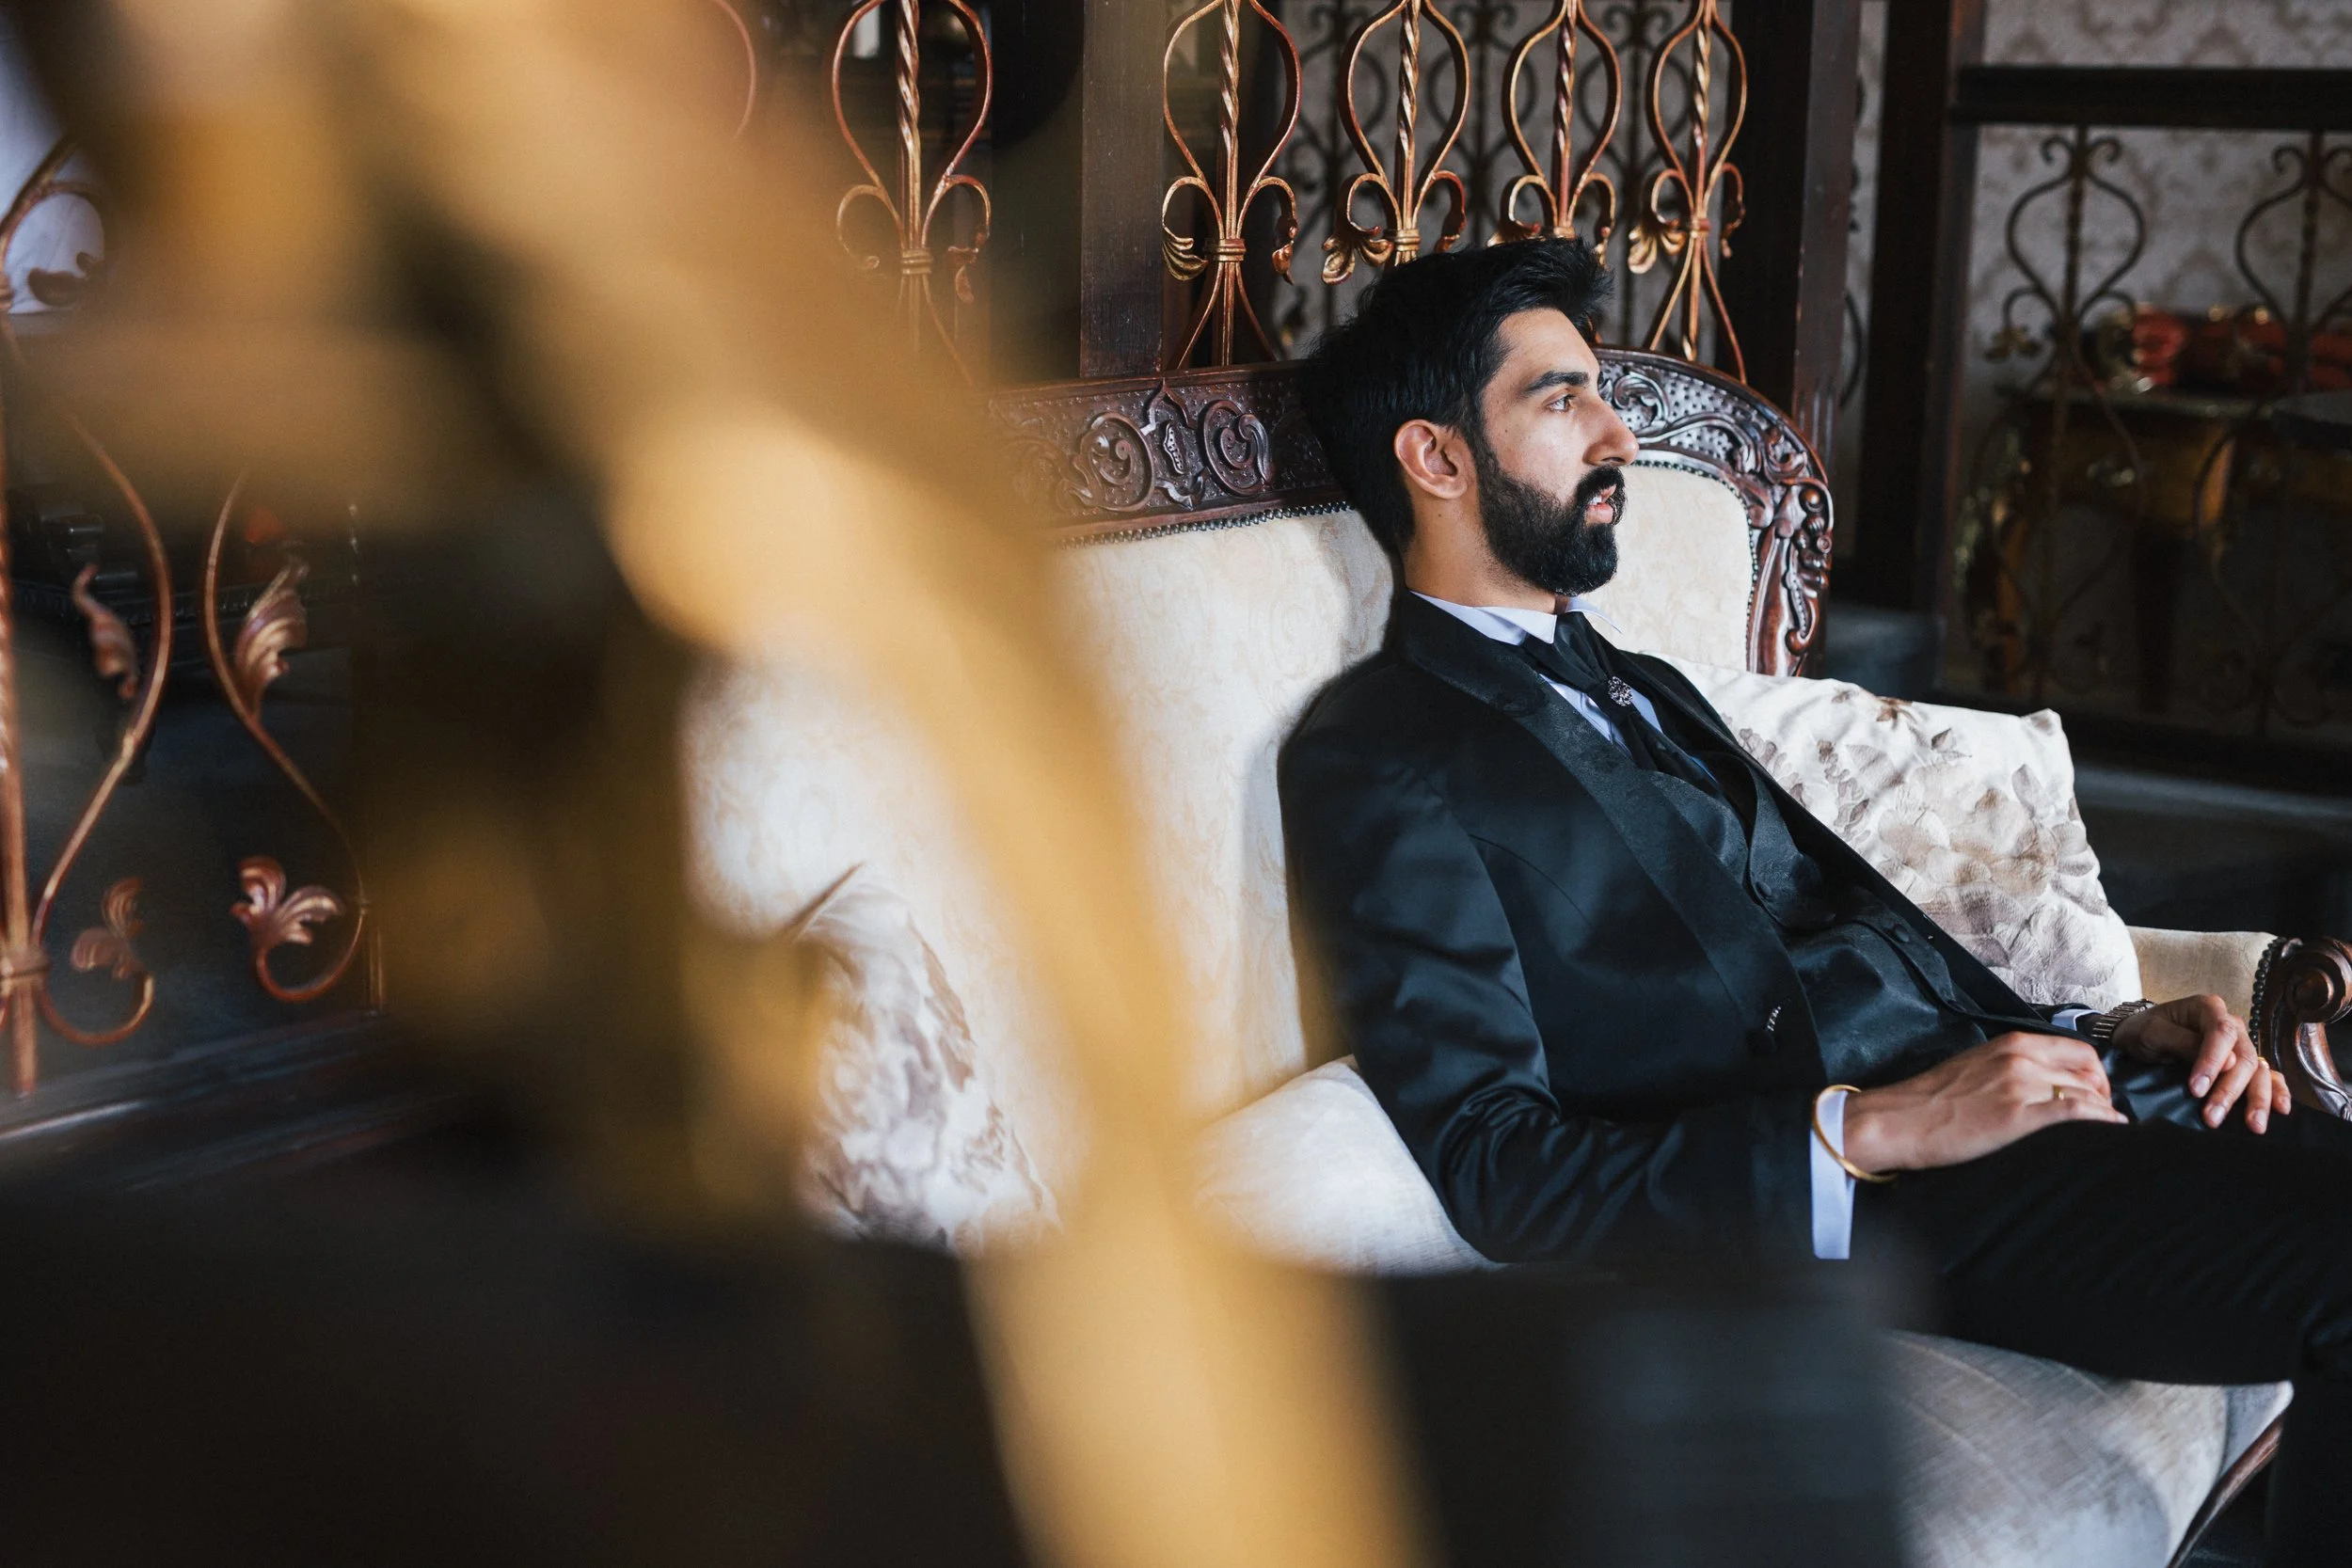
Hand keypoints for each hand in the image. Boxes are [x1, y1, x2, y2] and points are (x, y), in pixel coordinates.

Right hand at [1842, 1032, 2126, 1174]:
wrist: (1899, 1120)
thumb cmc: (1932, 1099)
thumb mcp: (1976, 1065)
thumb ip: (2012, 1066)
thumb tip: (2044, 1084)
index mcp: (2012, 1044)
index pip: (2079, 1051)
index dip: (2096, 1076)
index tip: (2096, 1095)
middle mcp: (2021, 1058)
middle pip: (2089, 1074)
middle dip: (2104, 1097)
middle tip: (2100, 1119)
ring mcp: (2020, 1086)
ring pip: (2087, 1095)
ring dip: (2102, 1115)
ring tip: (2102, 1132)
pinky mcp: (2017, 1116)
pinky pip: (2075, 1114)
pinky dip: (2100, 1122)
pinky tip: (2108, 1133)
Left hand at [2111, 993, 2291, 1132]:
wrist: (2136, 1035)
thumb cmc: (2143, 1030)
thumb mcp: (2154, 1033)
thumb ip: (2186, 1043)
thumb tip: (2227, 1061)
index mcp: (2208, 1008)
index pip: (2221, 1033)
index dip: (2212, 1063)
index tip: (2196, 1090)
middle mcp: (2231, 1024)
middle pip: (2243, 1057)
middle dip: (2230, 1090)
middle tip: (2212, 1117)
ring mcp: (2238, 1044)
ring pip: (2257, 1070)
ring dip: (2257, 1099)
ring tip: (2253, 1126)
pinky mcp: (2239, 1062)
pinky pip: (2265, 1075)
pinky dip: (2275, 1091)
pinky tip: (2281, 1109)